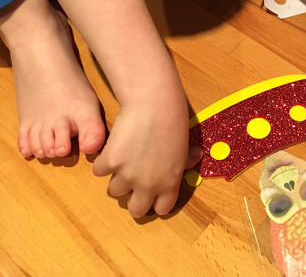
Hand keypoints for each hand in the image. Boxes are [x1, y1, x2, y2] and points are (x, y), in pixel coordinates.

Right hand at [92, 96, 201, 218]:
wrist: (153, 103)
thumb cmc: (173, 120)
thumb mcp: (184, 144)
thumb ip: (186, 159)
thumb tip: (196, 158)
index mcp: (170, 183)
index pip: (161, 209)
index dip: (156, 201)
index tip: (152, 192)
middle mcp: (148, 185)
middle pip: (136, 210)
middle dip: (134, 198)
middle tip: (134, 181)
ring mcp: (127, 175)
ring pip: (115, 191)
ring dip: (117, 177)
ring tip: (124, 159)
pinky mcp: (110, 162)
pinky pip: (100, 171)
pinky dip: (103, 161)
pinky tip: (113, 148)